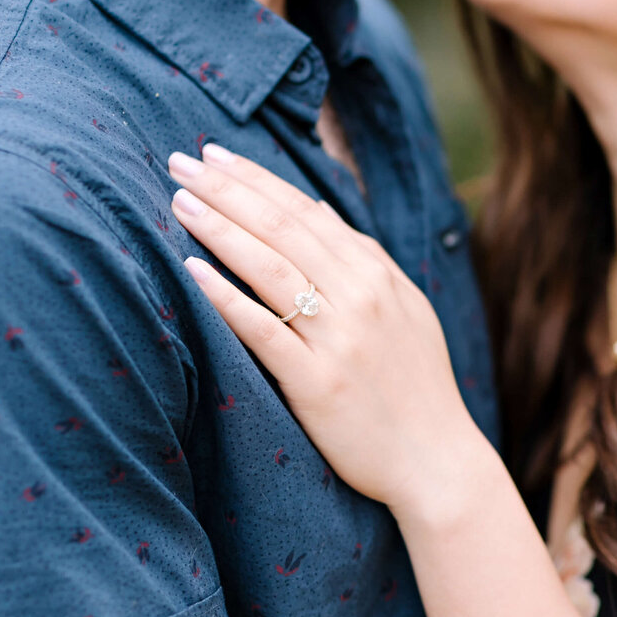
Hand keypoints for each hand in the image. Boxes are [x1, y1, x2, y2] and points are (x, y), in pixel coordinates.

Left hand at [168, 146, 486, 511]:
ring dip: (221, 228)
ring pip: (271, 268)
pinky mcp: (317, 383)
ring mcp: (340, 339)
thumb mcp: (404, 309)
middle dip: (227, 189)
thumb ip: (363, 258)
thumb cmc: (415, 387)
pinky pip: (265, 330)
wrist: (437, 462)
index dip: (257, 179)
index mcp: (377, 275)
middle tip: (180, 161)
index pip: (306, 212)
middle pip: (282, 228)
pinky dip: (227, 297)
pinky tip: (192, 270)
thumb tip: (318, 209)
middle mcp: (361, 297)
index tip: (214, 154)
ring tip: (179, 201)